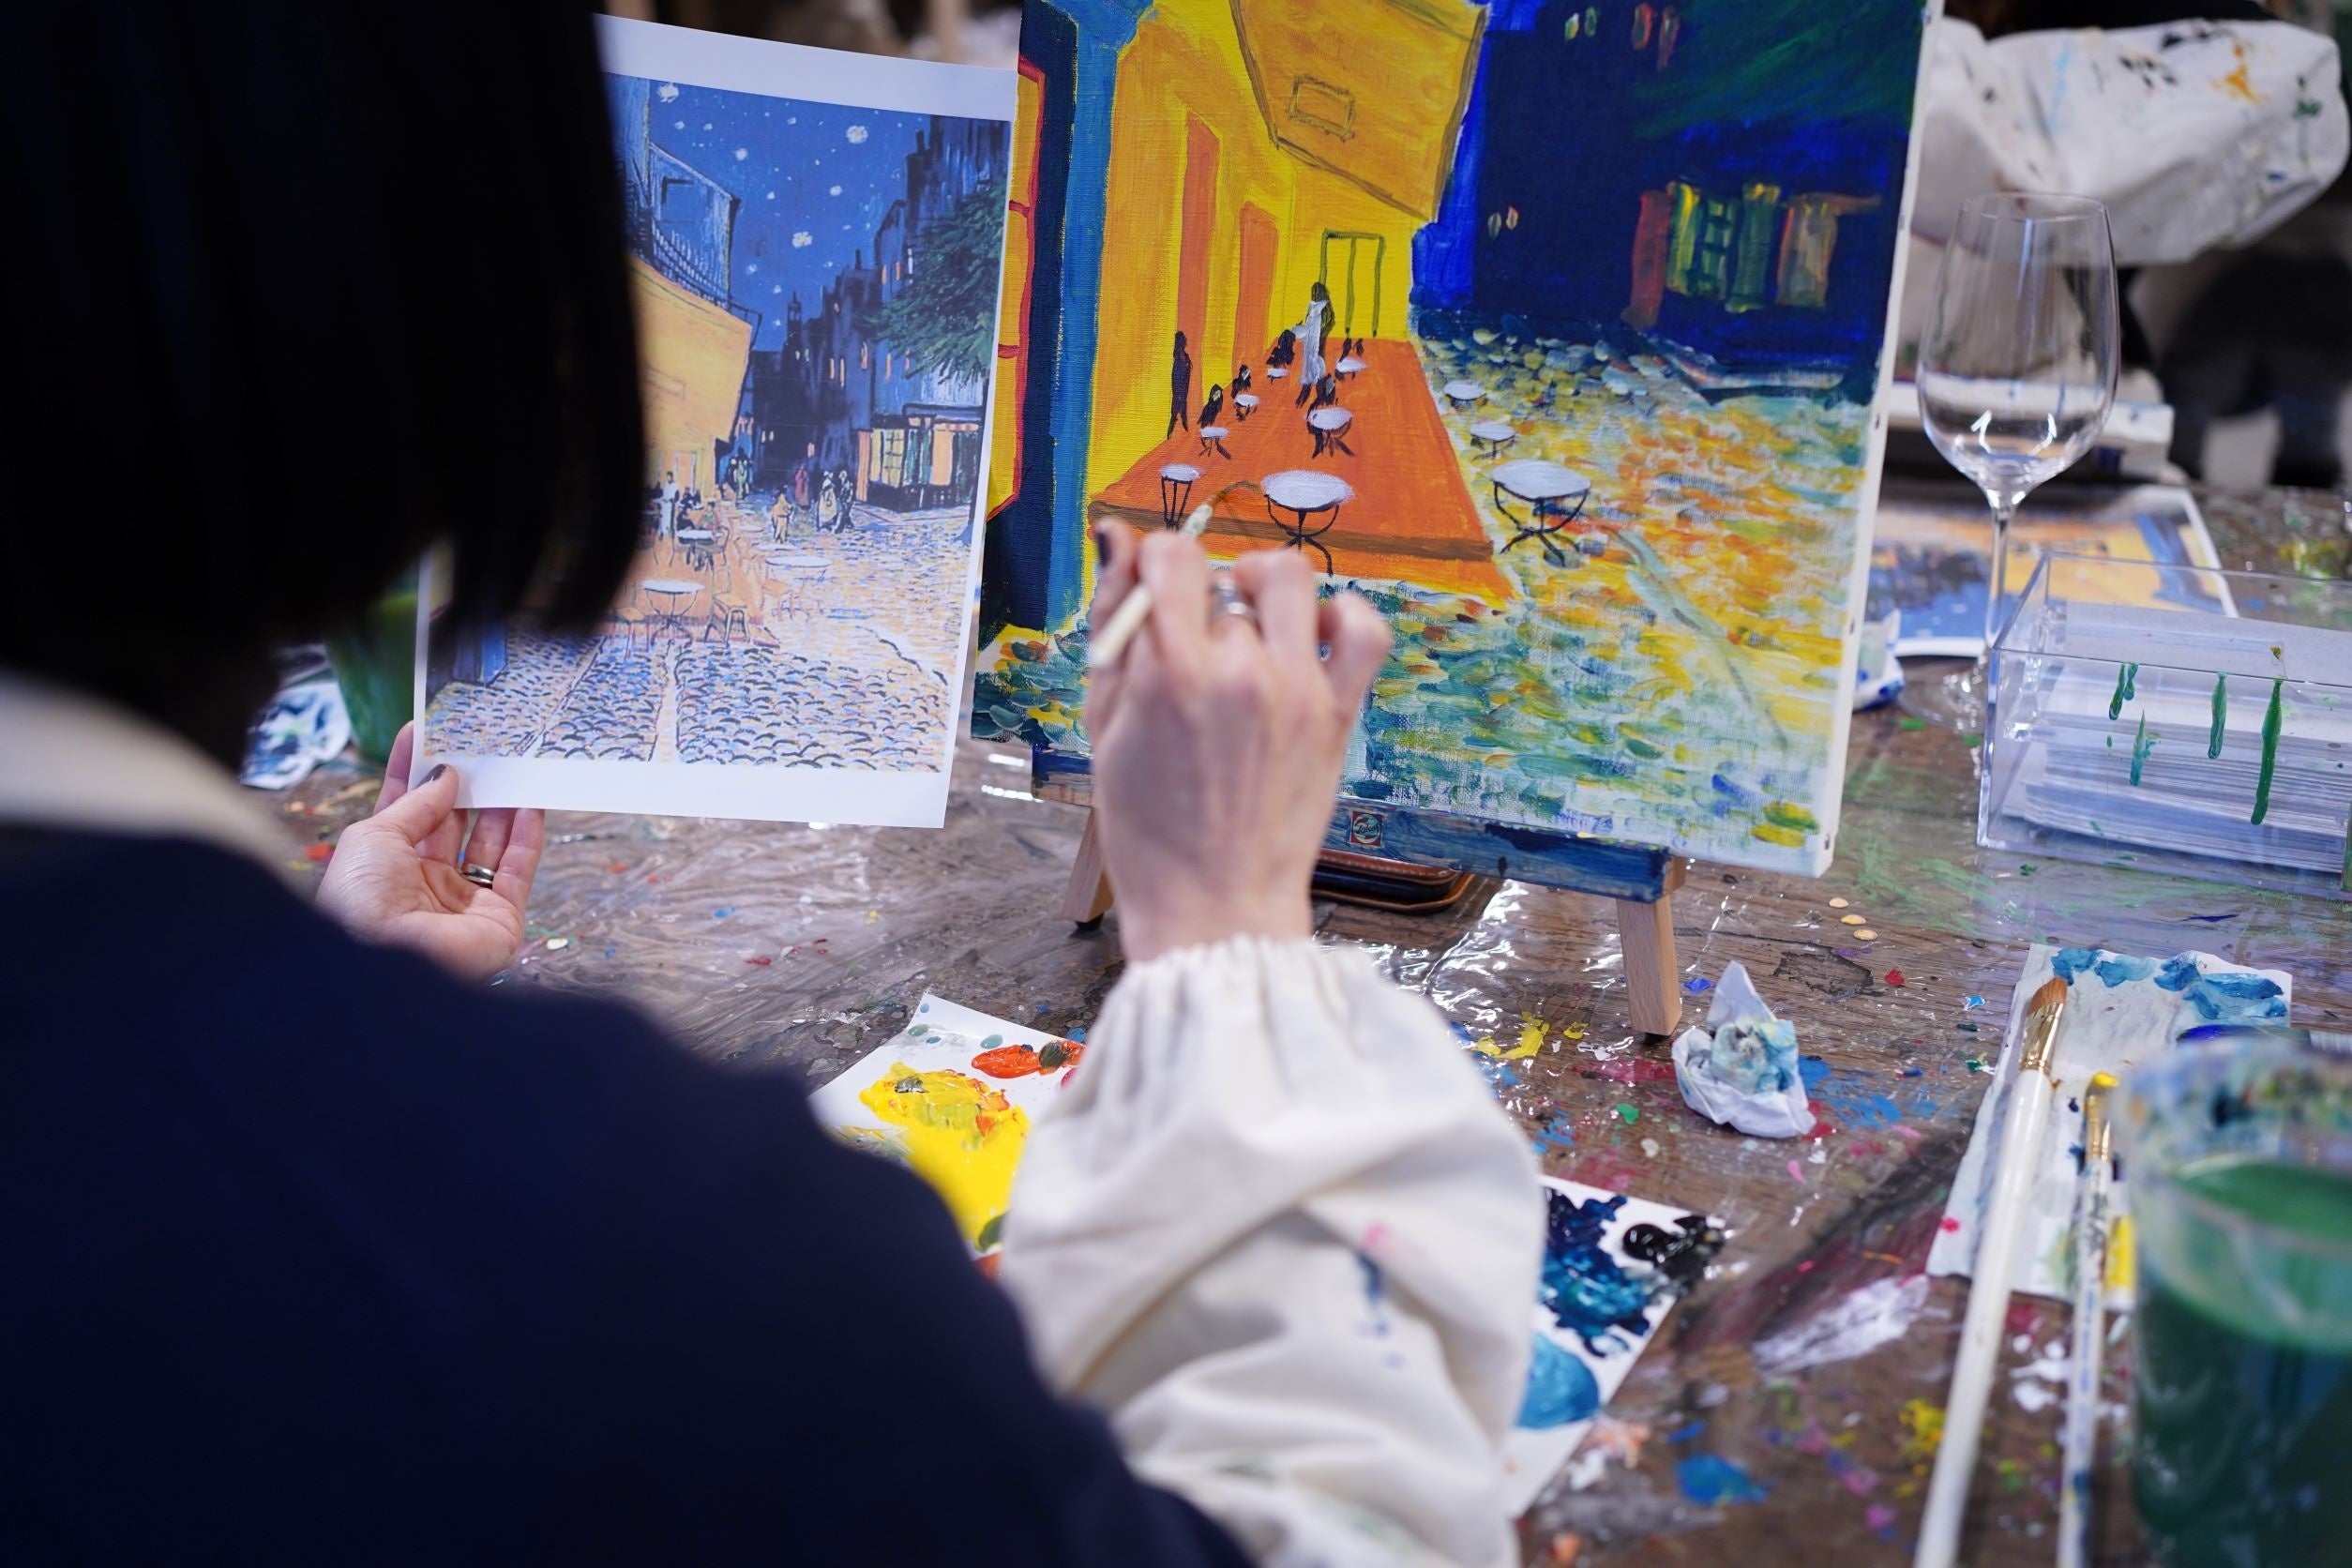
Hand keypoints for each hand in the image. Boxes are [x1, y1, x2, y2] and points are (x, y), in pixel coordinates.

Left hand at [315, 723, 543, 982]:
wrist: (383, 962)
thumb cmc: (360, 899)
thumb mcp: (375, 835)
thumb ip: (416, 804)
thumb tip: (446, 776)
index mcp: (386, 865)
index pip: (407, 809)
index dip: (417, 772)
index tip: (429, 733)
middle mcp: (426, 882)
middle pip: (454, 824)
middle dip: (468, 785)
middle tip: (484, 745)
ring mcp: (464, 901)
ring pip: (490, 844)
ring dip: (503, 805)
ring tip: (514, 765)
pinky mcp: (500, 918)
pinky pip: (518, 870)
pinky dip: (528, 837)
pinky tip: (531, 804)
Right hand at [1085, 526, 1390, 962]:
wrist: (1216, 903)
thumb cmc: (1147, 827)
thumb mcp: (1103, 726)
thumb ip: (1113, 626)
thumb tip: (1116, 533)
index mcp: (1168, 674)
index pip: (1171, 556)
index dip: (1157, 563)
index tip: (1156, 593)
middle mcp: (1238, 671)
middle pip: (1221, 580)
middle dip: (1201, 604)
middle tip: (1192, 650)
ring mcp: (1296, 689)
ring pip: (1287, 582)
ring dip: (1261, 591)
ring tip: (1248, 628)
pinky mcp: (1337, 713)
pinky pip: (1362, 627)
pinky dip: (1340, 614)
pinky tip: (1309, 634)